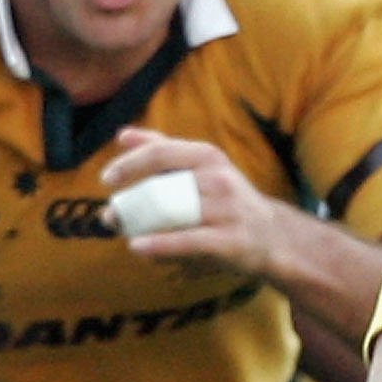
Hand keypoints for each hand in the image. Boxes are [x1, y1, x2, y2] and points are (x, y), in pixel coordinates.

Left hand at [104, 132, 299, 283]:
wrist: (274, 237)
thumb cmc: (227, 201)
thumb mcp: (203, 167)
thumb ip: (164, 150)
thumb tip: (122, 135)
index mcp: (208, 157)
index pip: (161, 152)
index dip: (130, 164)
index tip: (107, 179)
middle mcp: (219, 179)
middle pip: (163, 186)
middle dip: (130, 201)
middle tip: (110, 215)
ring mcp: (226, 210)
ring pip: (172, 214)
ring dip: (141, 225)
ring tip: (123, 233)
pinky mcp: (229, 240)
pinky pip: (188, 240)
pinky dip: (159, 244)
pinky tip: (138, 247)